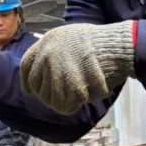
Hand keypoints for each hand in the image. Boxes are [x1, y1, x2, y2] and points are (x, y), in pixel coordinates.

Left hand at [20, 22, 135, 113]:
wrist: (118, 47)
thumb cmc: (100, 44)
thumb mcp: (70, 38)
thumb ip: (56, 53)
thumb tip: (46, 74)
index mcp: (47, 42)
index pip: (27, 65)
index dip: (27, 81)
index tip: (29, 91)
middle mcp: (47, 56)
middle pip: (37, 86)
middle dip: (46, 95)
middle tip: (60, 98)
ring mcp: (57, 71)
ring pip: (49, 100)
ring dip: (61, 101)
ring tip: (76, 96)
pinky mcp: (69, 86)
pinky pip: (63, 106)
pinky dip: (72, 106)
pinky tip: (81, 100)